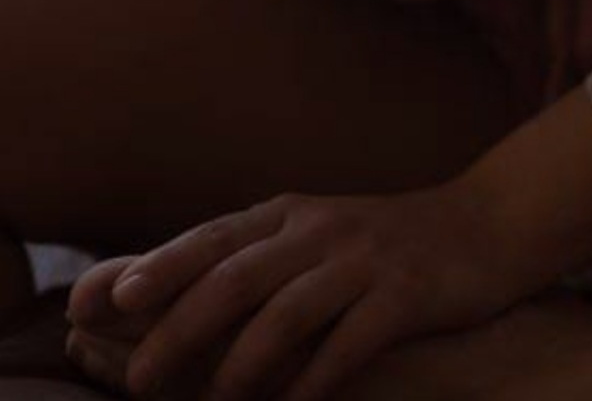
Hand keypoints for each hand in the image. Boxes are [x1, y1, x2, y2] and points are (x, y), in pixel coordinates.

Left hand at [64, 177, 534, 400]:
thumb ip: (252, 258)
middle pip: (235, 276)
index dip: (158, 267)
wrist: (486, 224)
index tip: (106, 301)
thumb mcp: (312, 236)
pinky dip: (318, 377)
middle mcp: (317, 229)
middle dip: (180, 327)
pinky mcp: (406, 293)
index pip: (210, 238)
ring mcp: (363, 259)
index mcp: (287, 213)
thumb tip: (173, 291)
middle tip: (139, 379)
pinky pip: (352, 340)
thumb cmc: (382, 244)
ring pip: (287, 310)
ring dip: (243, 363)